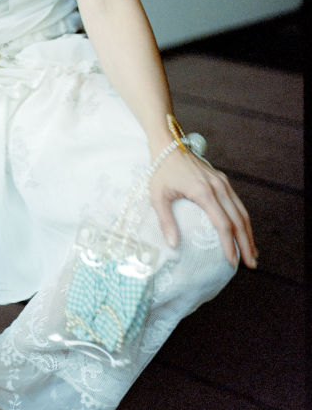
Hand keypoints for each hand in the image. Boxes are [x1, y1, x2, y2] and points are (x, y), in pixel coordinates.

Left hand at [149, 150, 256, 269]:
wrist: (168, 144)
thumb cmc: (161, 171)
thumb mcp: (157, 196)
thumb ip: (165, 221)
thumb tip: (173, 245)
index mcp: (203, 192)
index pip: (222, 223)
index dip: (228, 244)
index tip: (232, 261)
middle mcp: (218, 187)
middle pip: (238, 220)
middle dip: (246, 244)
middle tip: (250, 264)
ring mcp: (222, 182)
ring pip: (242, 211)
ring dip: (249, 233)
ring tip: (252, 253)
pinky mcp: (222, 180)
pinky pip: (237, 203)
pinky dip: (243, 220)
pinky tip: (244, 232)